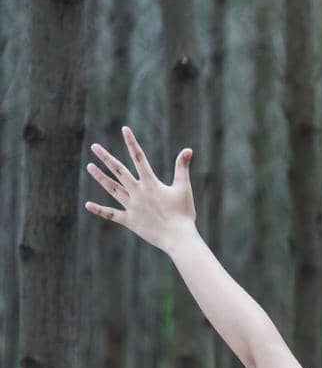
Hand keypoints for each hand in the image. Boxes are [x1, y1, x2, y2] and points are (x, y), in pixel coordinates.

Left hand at [84, 125, 197, 252]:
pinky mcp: (130, 221)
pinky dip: (100, 210)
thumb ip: (182, 168)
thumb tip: (187, 150)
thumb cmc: (184, 213)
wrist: (179, 238)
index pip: (139, 158)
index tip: (124, 129)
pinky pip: (112, 214)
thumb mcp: (184, 188)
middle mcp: (138, 192)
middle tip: (95, 147)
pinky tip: (88, 205)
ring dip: (100, 177)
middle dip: (106, 158)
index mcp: (151, 183)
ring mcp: (132, 206)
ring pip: (112, 189)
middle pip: (119, 171)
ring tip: (89, 166)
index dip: (132, 143)